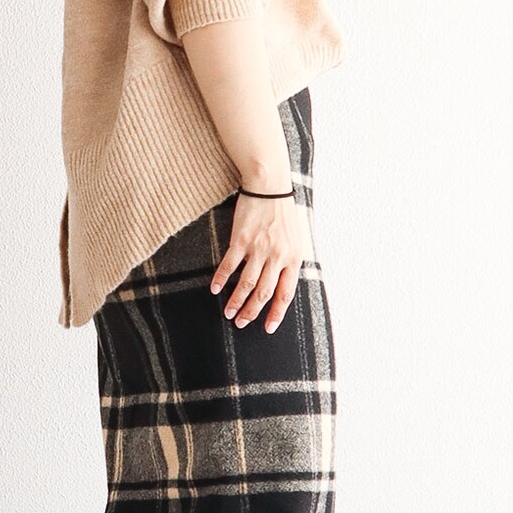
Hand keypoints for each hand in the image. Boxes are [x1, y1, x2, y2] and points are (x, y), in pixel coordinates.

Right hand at [210, 193, 308, 333]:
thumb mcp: (296, 239)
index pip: (285, 293)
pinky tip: (215, 290)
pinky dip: (221, 279)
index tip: (268, 328)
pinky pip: (229, 265)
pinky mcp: (241, 240)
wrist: (270, 185)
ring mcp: (258, 249)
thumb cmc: (284, 212)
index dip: (276, 313)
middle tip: (242, 323)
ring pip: (246, 284)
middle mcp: (276, 256)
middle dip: (252, 312)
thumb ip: (289, 262)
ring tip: (229, 314)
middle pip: (263, 293)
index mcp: (293, 258)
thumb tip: (283, 284)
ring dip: (236, 301)